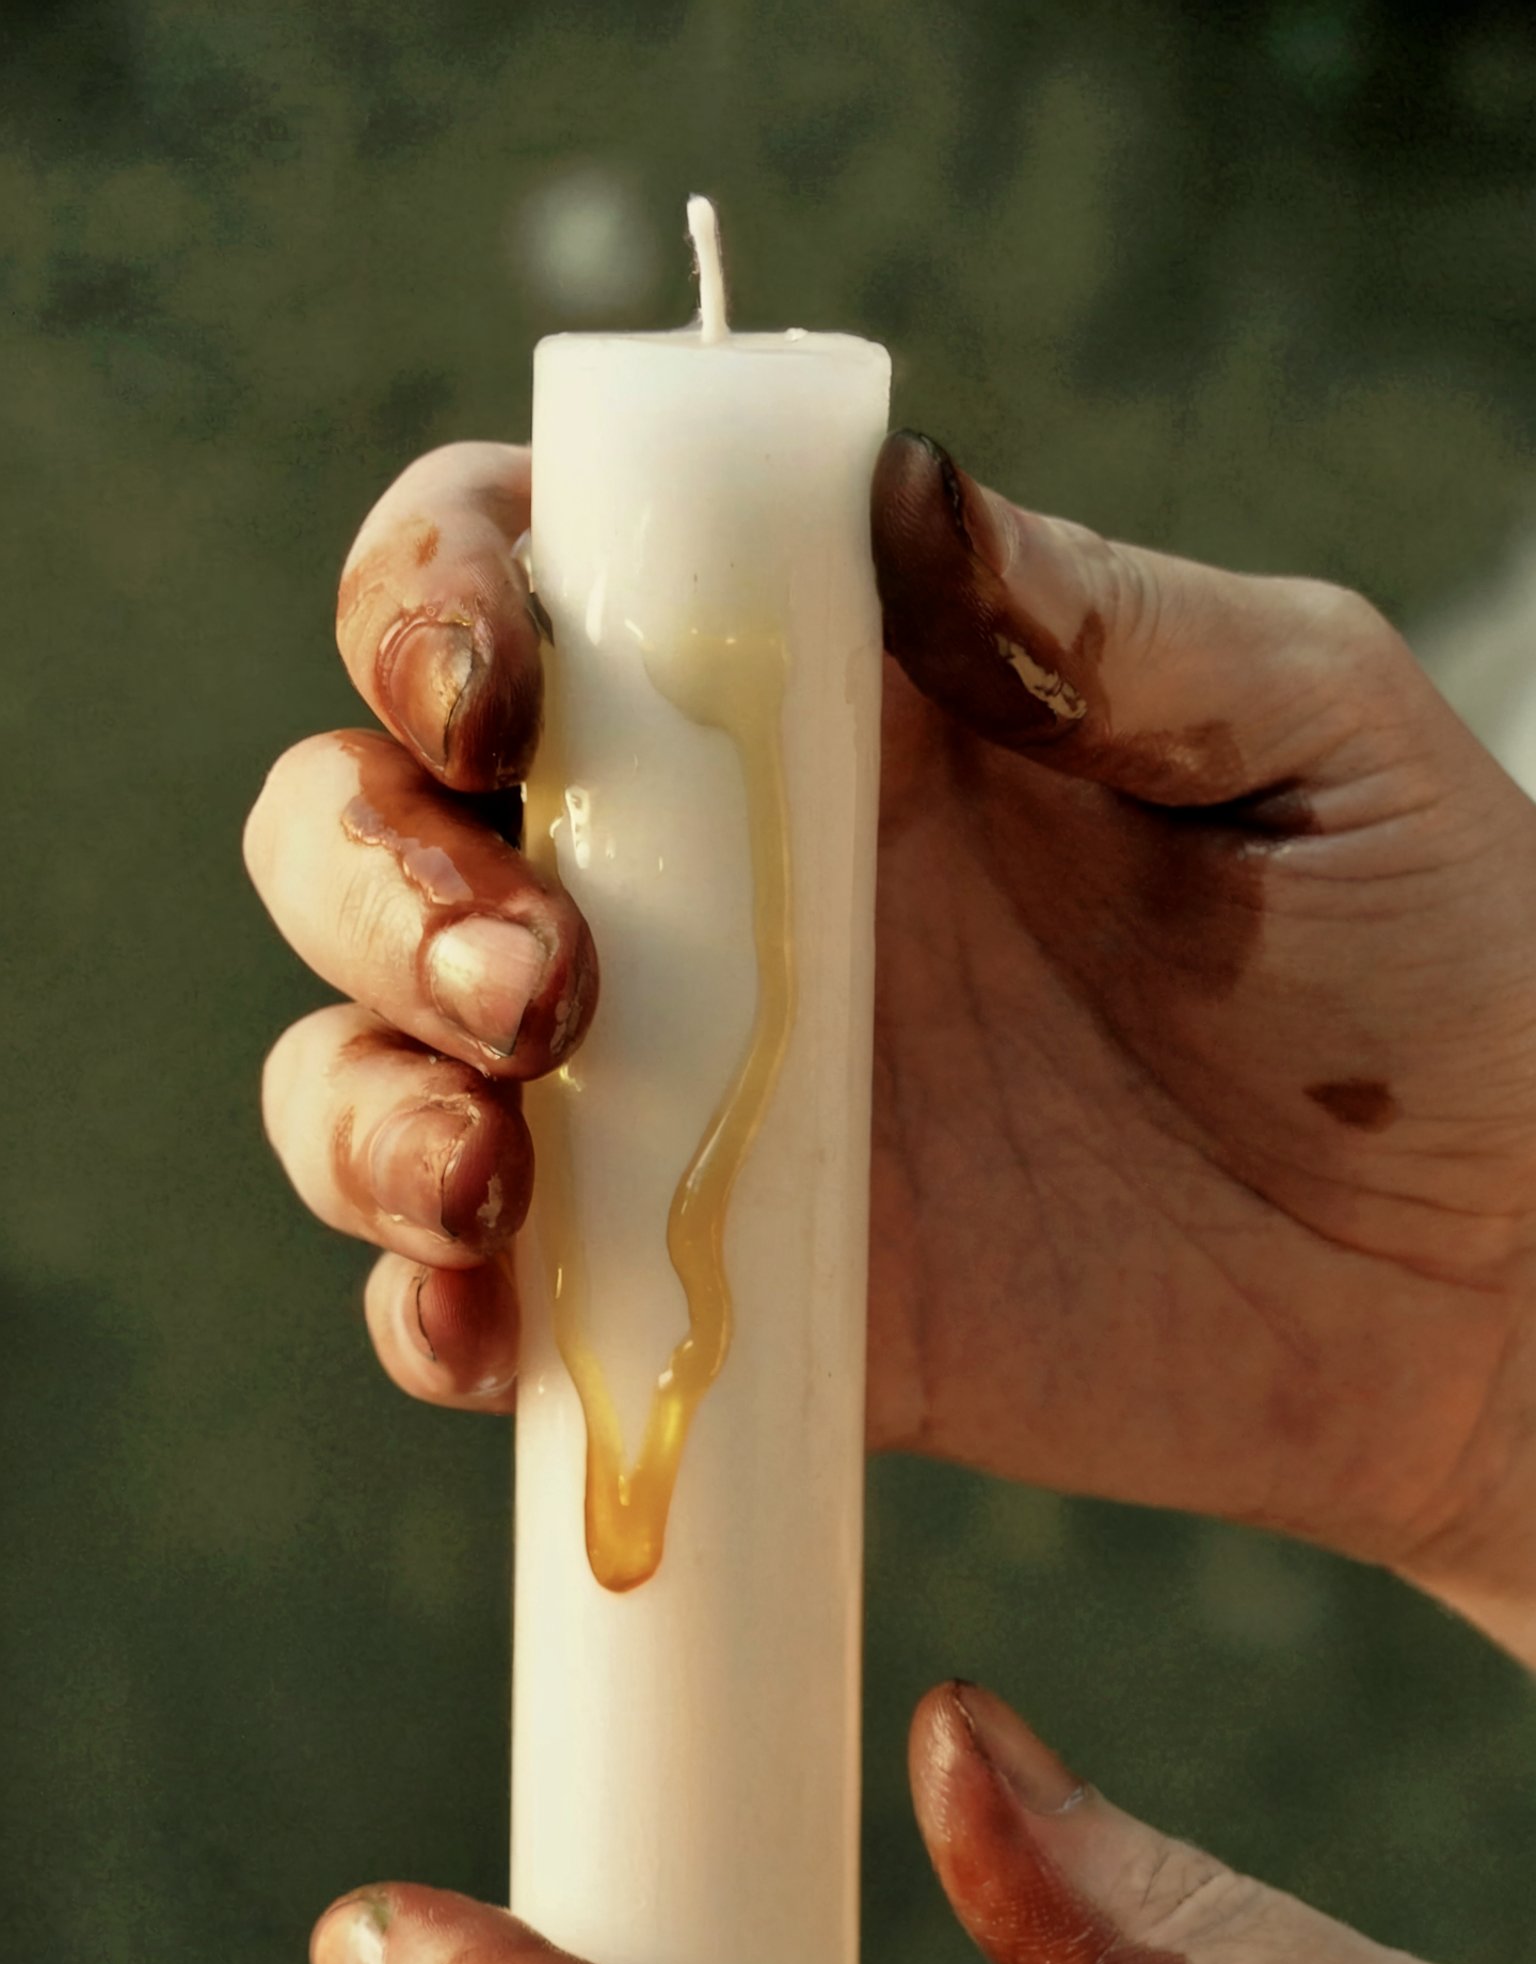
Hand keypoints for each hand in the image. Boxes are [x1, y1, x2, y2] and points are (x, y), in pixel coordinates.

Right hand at [246, 435, 1535, 1656]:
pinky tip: (485, 1319)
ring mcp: (686, 1099)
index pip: (536, 585)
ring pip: (373, 1052)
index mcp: (829, 707)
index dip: (439, 597)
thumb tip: (889, 496)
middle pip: (381, 819)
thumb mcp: (1303, 733)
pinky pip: (485, 1294)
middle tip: (534, 974)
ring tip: (492, 1165)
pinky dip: (431, 1309)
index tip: (495, 690)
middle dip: (372, 875)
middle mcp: (708, 888)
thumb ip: (1095, 617)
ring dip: (362, 1094)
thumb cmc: (1437, 970)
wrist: (1483, 1279)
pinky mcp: (707, 1293)